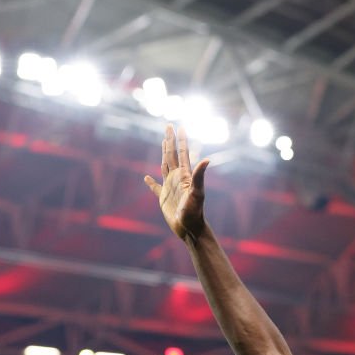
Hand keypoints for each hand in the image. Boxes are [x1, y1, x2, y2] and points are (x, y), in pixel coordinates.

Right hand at [144, 125, 208, 241]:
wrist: (190, 228)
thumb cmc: (194, 212)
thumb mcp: (197, 193)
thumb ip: (199, 176)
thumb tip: (207, 159)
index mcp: (184, 175)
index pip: (182, 153)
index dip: (180, 140)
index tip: (179, 126)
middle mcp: (177, 178)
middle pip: (172, 155)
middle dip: (170, 140)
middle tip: (169, 126)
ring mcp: (170, 187)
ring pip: (164, 165)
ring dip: (164, 154)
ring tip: (164, 143)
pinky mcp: (163, 198)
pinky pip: (155, 188)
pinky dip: (150, 183)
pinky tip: (146, 178)